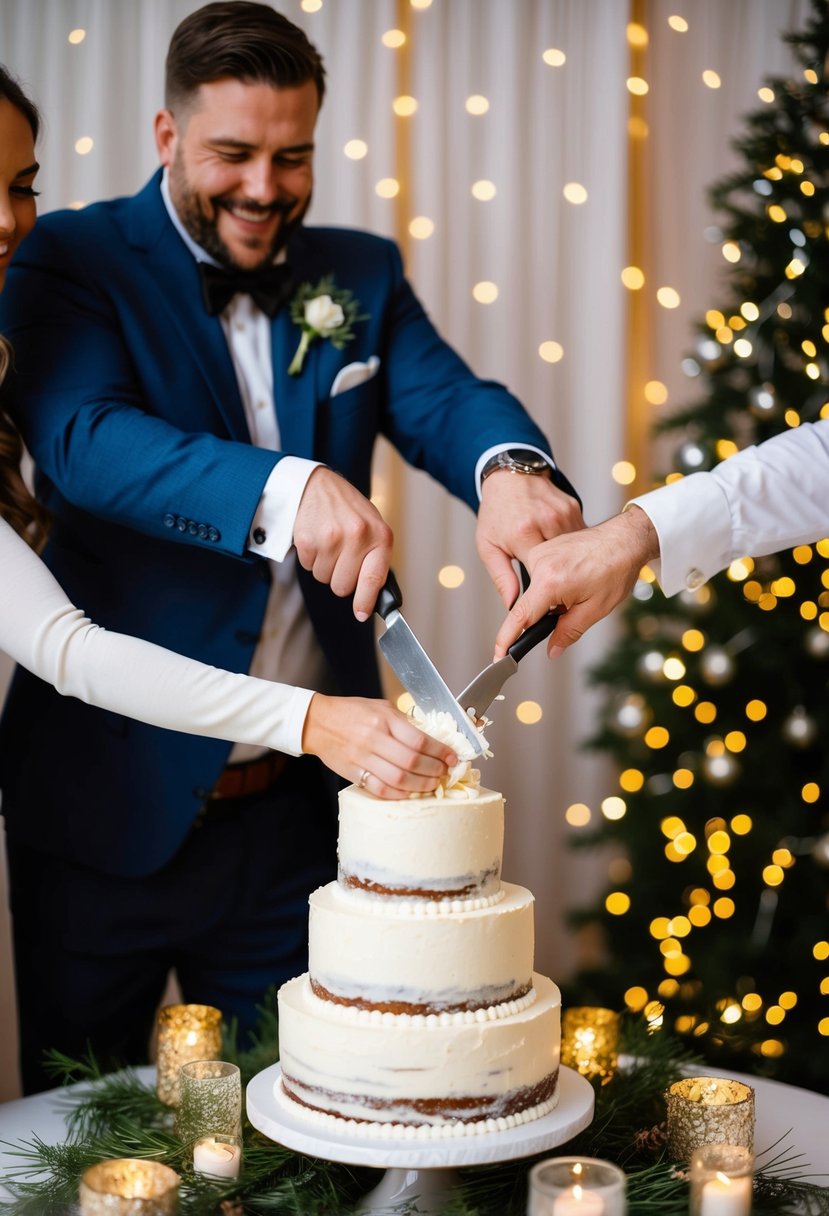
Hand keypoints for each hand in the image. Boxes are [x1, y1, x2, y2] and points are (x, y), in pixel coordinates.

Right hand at [293, 467, 392, 619]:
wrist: (318, 485)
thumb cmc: (349, 511)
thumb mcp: (373, 528)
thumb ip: (375, 559)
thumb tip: (373, 598)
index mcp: (379, 536)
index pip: (373, 579)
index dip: (365, 601)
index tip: (361, 614)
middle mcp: (357, 537)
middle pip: (343, 587)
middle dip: (341, 578)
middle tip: (341, 558)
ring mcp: (331, 538)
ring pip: (324, 579)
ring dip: (325, 567)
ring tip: (329, 544)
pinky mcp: (308, 540)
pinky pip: (308, 567)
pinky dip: (311, 558)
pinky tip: (317, 539)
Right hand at [301, 694, 457, 798]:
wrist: (318, 722)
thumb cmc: (351, 712)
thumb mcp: (381, 707)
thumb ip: (403, 723)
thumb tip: (430, 739)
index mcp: (384, 719)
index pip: (419, 740)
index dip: (440, 752)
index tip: (452, 757)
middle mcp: (374, 738)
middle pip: (412, 761)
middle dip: (434, 770)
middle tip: (445, 772)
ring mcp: (362, 758)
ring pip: (398, 779)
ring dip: (421, 785)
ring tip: (432, 784)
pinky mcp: (353, 773)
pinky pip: (379, 789)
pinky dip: (398, 794)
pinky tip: (409, 793)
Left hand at [476, 471, 584, 608]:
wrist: (510, 476)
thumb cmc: (496, 512)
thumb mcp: (489, 546)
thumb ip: (501, 577)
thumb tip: (513, 605)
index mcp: (523, 533)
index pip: (539, 575)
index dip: (541, 590)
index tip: (542, 601)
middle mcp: (546, 522)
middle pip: (560, 563)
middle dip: (557, 576)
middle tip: (552, 586)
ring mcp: (563, 513)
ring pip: (573, 550)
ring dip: (567, 560)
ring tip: (559, 567)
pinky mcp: (574, 508)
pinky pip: (578, 535)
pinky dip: (572, 544)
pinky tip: (565, 547)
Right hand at [493, 506, 659, 657]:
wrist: (625, 538)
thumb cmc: (615, 568)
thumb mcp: (595, 609)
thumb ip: (568, 632)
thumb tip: (552, 649)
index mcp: (549, 581)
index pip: (520, 616)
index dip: (507, 638)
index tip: (499, 655)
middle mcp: (539, 563)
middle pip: (529, 604)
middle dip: (546, 614)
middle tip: (576, 606)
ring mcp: (541, 553)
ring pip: (536, 590)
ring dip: (553, 598)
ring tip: (581, 587)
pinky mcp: (545, 548)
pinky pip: (541, 575)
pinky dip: (554, 584)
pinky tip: (576, 577)